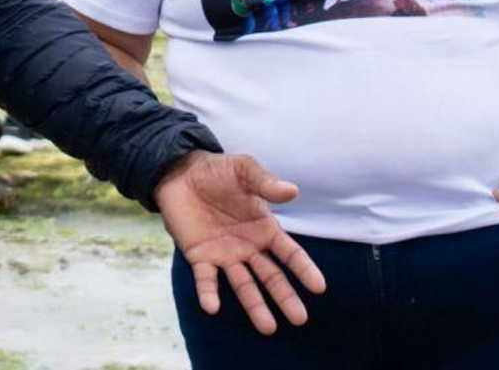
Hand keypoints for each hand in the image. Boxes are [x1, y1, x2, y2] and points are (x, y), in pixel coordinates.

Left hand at [155, 152, 325, 334]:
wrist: (180, 172)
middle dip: (285, 297)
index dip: (304, 269)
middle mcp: (248, 247)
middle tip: (299, 319)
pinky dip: (208, 293)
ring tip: (268, 328)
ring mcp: (225, 255)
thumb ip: (266, 182)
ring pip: (243, 285)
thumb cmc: (217, 171)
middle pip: (271, 276)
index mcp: (263, 228)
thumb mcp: (244, 170)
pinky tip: (212, 307)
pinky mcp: (200, 257)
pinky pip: (206, 279)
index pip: (289, 253)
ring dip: (254, 306)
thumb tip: (293, 190)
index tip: (319, 287)